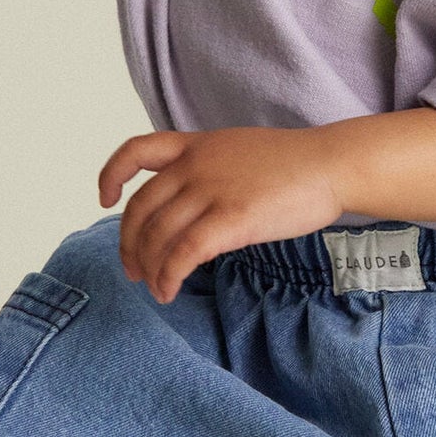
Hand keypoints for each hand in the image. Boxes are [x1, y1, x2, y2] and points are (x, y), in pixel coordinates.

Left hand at [97, 126, 345, 302]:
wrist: (331, 164)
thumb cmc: (296, 164)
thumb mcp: (240, 151)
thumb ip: (210, 169)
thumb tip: (192, 204)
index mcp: (196, 146)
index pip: (136, 151)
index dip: (111, 175)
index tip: (104, 199)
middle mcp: (196, 166)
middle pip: (140, 208)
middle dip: (128, 243)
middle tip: (132, 269)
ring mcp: (212, 191)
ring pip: (158, 235)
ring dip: (148, 267)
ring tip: (154, 288)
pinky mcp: (231, 219)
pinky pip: (184, 254)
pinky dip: (168, 276)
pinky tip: (169, 290)